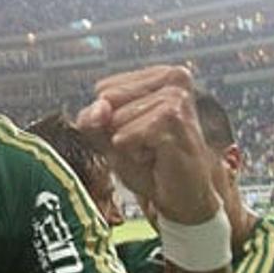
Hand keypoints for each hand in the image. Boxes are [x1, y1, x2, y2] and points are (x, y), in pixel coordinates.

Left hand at [75, 66, 222, 224]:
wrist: (180, 197)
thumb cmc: (148, 164)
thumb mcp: (109, 138)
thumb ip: (93, 118)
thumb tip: (99, 105)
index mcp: (159, 75)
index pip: (104, 89)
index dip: (109, 120)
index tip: (135, 134)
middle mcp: (174, 79)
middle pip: (109, 100)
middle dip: (117, 131)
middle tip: (145, 146)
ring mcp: (177, 98)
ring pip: (120, 117)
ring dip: (128, 143)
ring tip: (152, 152)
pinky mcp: (177, 119)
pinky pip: (131, 133)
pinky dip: (134, 151)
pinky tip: (154, 157)